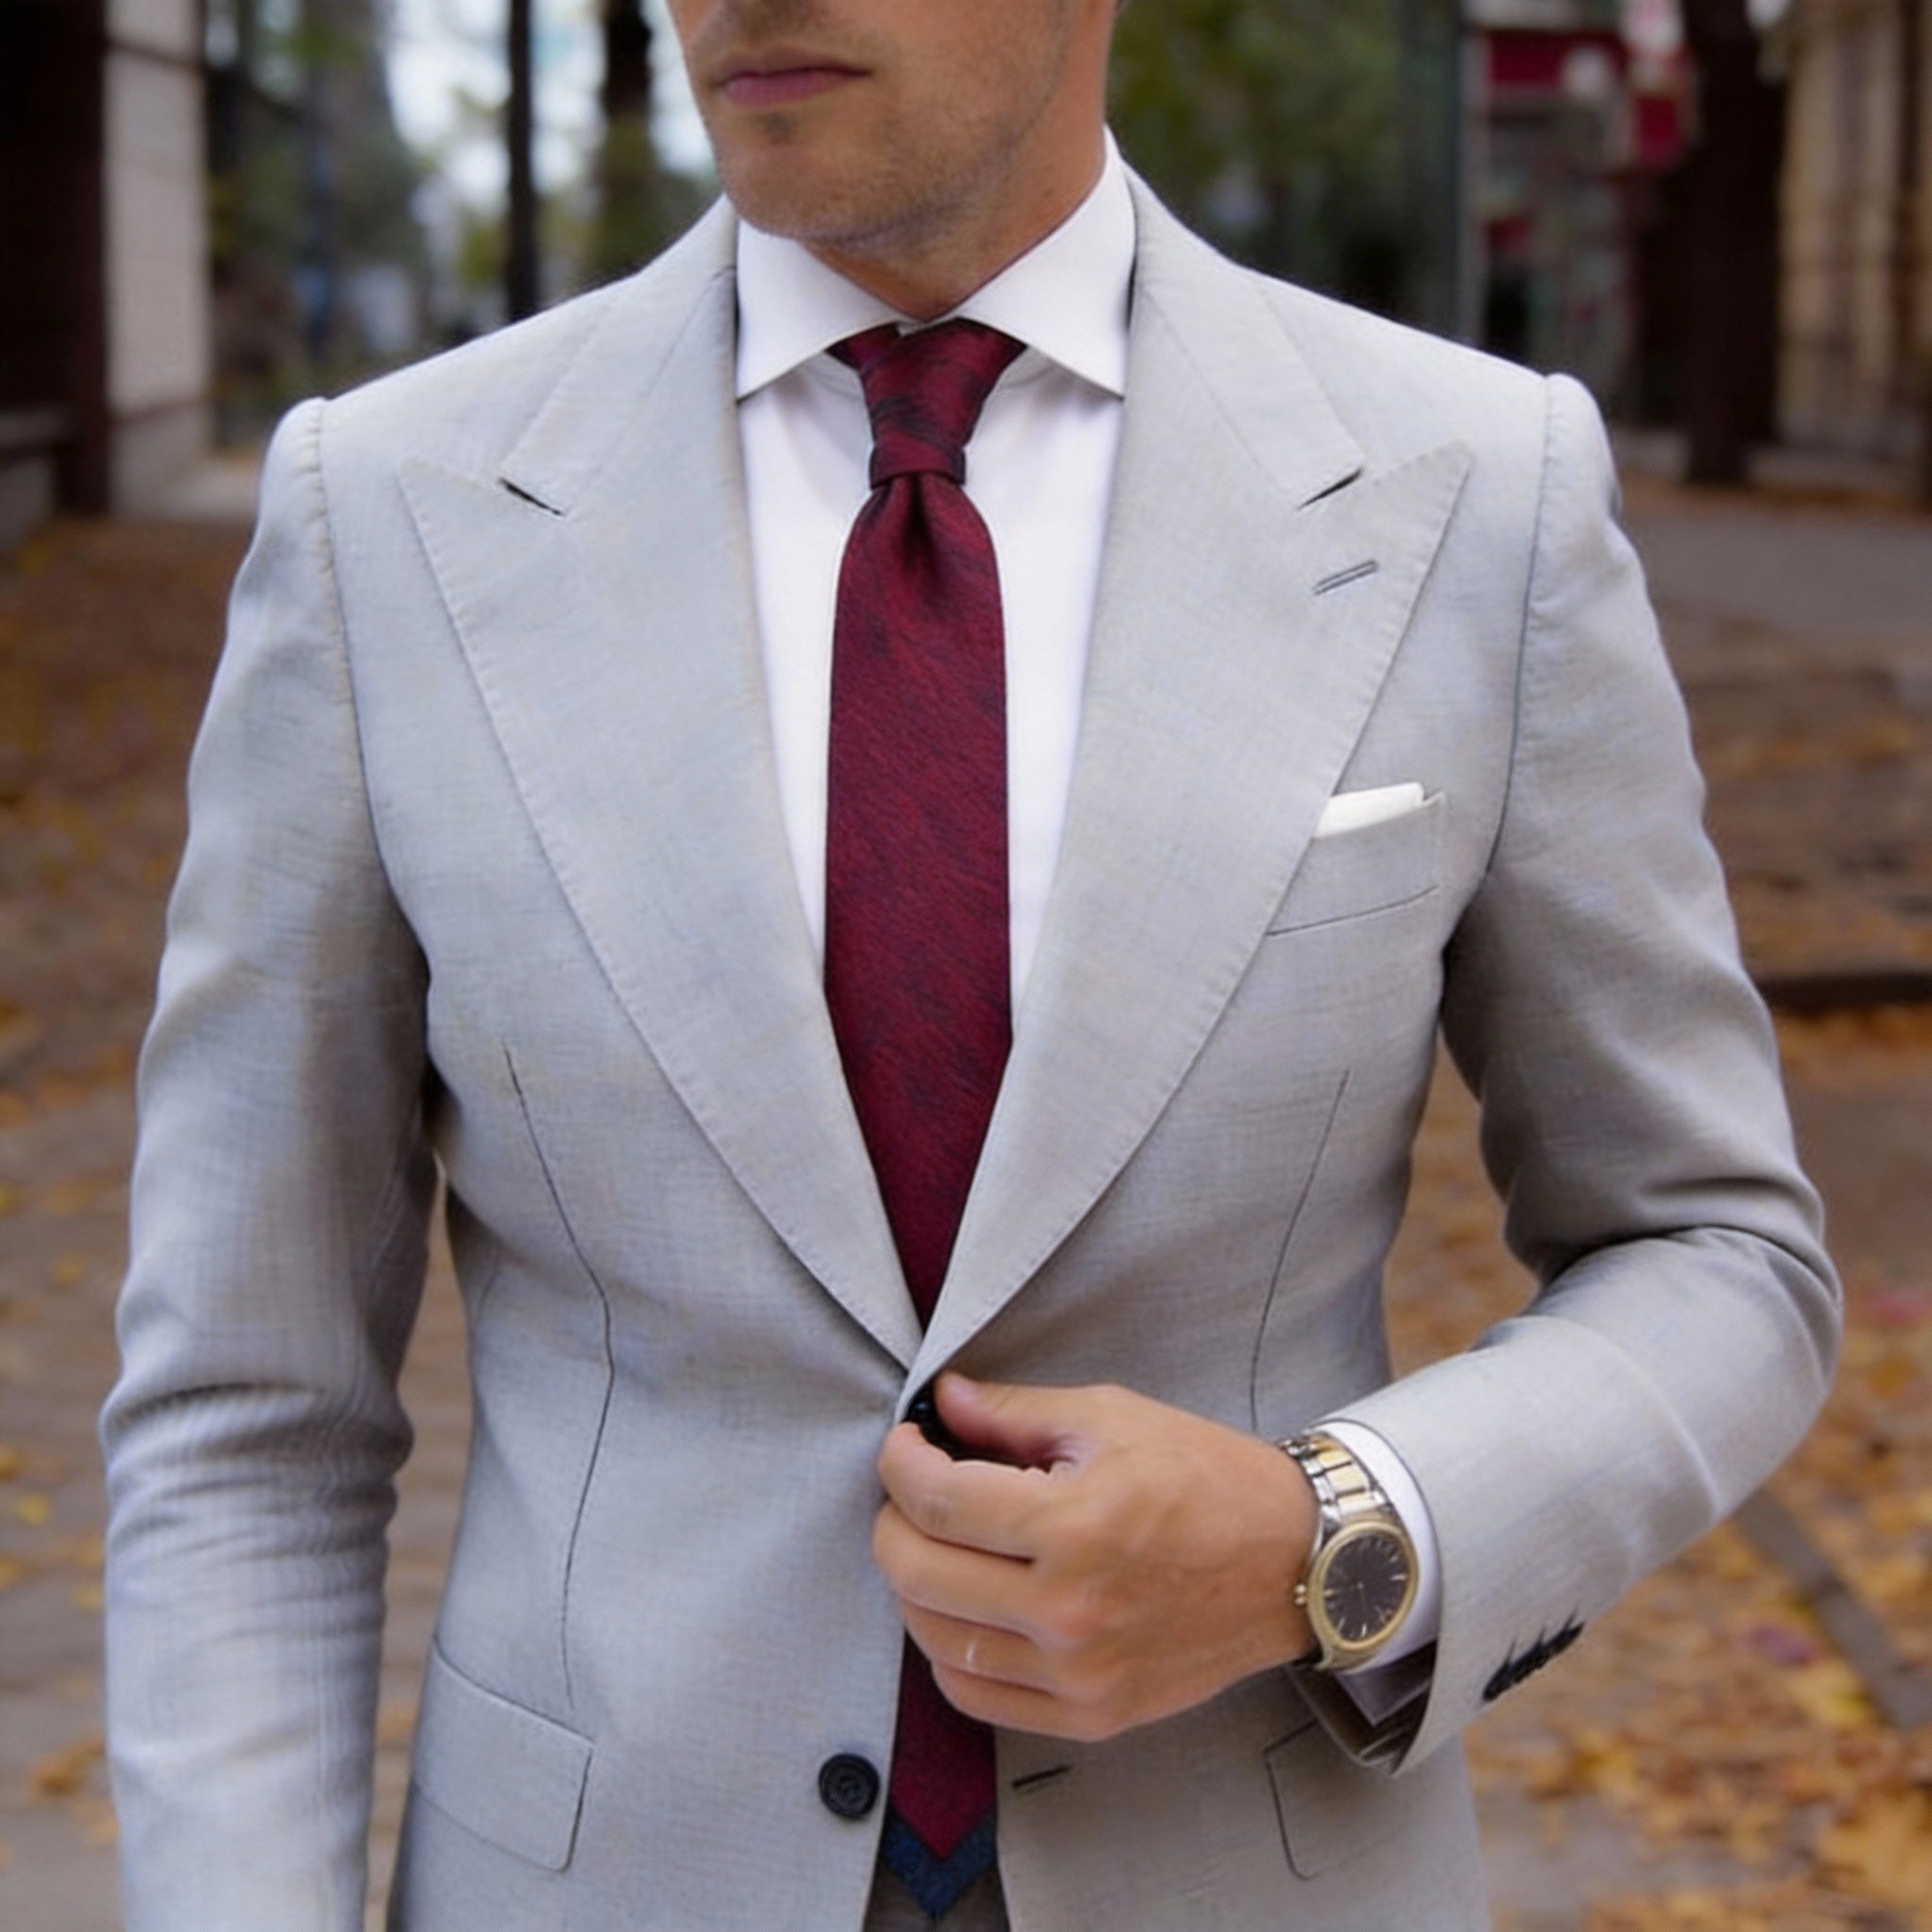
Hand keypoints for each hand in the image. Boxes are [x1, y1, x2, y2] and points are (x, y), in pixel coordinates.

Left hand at [873, 1374, 1316, 1742]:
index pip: (937, 1501)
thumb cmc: (1206, 1478)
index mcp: (1075, 1525)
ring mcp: (1078, 1674)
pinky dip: (949, 1652)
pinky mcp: (1090, 1715)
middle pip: (918, 1573)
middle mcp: (1069, 1611)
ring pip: (935, 1639)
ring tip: (936, 1545)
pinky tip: (964, 1609)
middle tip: (910, 1492)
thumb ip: (1014, 1414)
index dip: (900, 1464)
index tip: (904, 1444)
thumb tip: (943, 1400)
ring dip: (914, 1586)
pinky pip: (977, 1696)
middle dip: (893, 1522)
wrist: (1294, 1562)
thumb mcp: (1111, 1418)